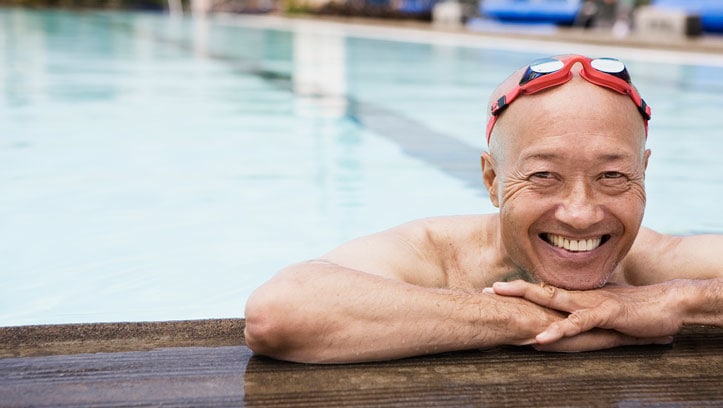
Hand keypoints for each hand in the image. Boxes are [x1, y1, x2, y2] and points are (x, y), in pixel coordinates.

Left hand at [490, 280, 681, 346]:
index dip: (520, 290)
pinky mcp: (605, 314)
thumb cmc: (636, 310)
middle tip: (486, 289)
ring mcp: (591, 303)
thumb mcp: (603, 312)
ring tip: (503, 303)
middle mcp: (580, 296)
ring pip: (553, 300)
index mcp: (578, 296)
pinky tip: (541, 338)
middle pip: (541, 290)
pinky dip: (558, 330)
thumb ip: (583, 315)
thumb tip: (562, 321)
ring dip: (527, 299)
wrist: (668, 304)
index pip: (544, 290)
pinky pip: (577, 323)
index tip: (495, 290)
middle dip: (513, 290)